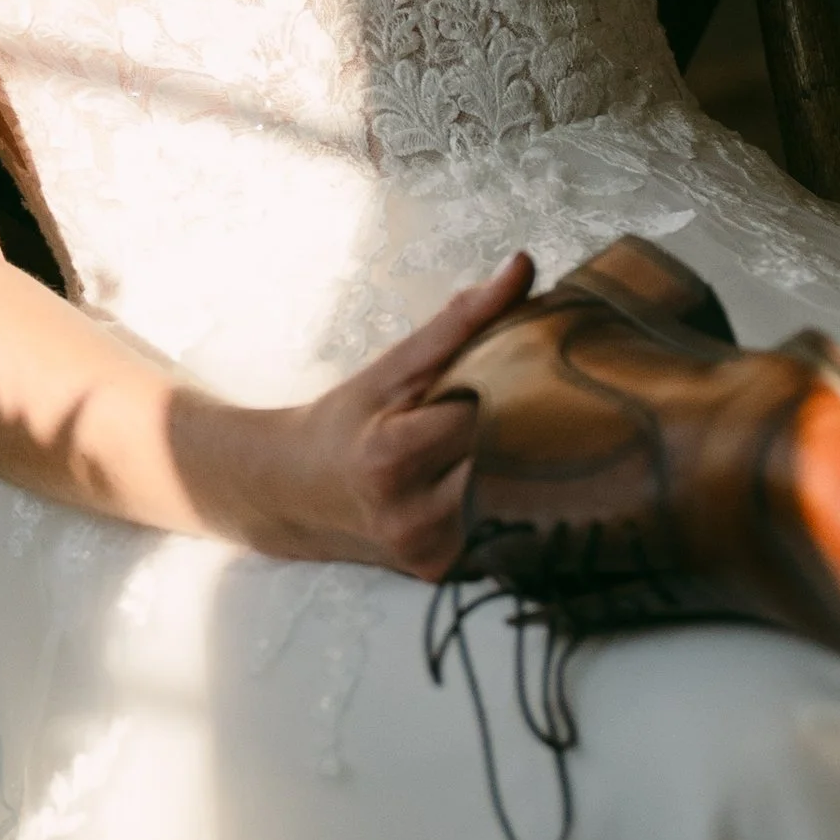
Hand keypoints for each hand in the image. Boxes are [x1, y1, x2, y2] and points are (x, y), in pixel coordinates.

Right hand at [212, 256, 532, 575]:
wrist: (295, 493)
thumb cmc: (348, 419)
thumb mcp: (395, 365)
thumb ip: (463, 319)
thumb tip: (524, 265)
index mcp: (392, 457)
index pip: (489, 414)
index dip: (514, 386)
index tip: (529, 368)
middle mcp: (411, 517)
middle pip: (509, 463)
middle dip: (531, 427)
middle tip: (545, 401)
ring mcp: (429, 554)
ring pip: (514, 500)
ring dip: (526, 467)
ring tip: (530, 438)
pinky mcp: (442, 574)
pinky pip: (501, 530)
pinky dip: (510, 500)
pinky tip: (509, 479)